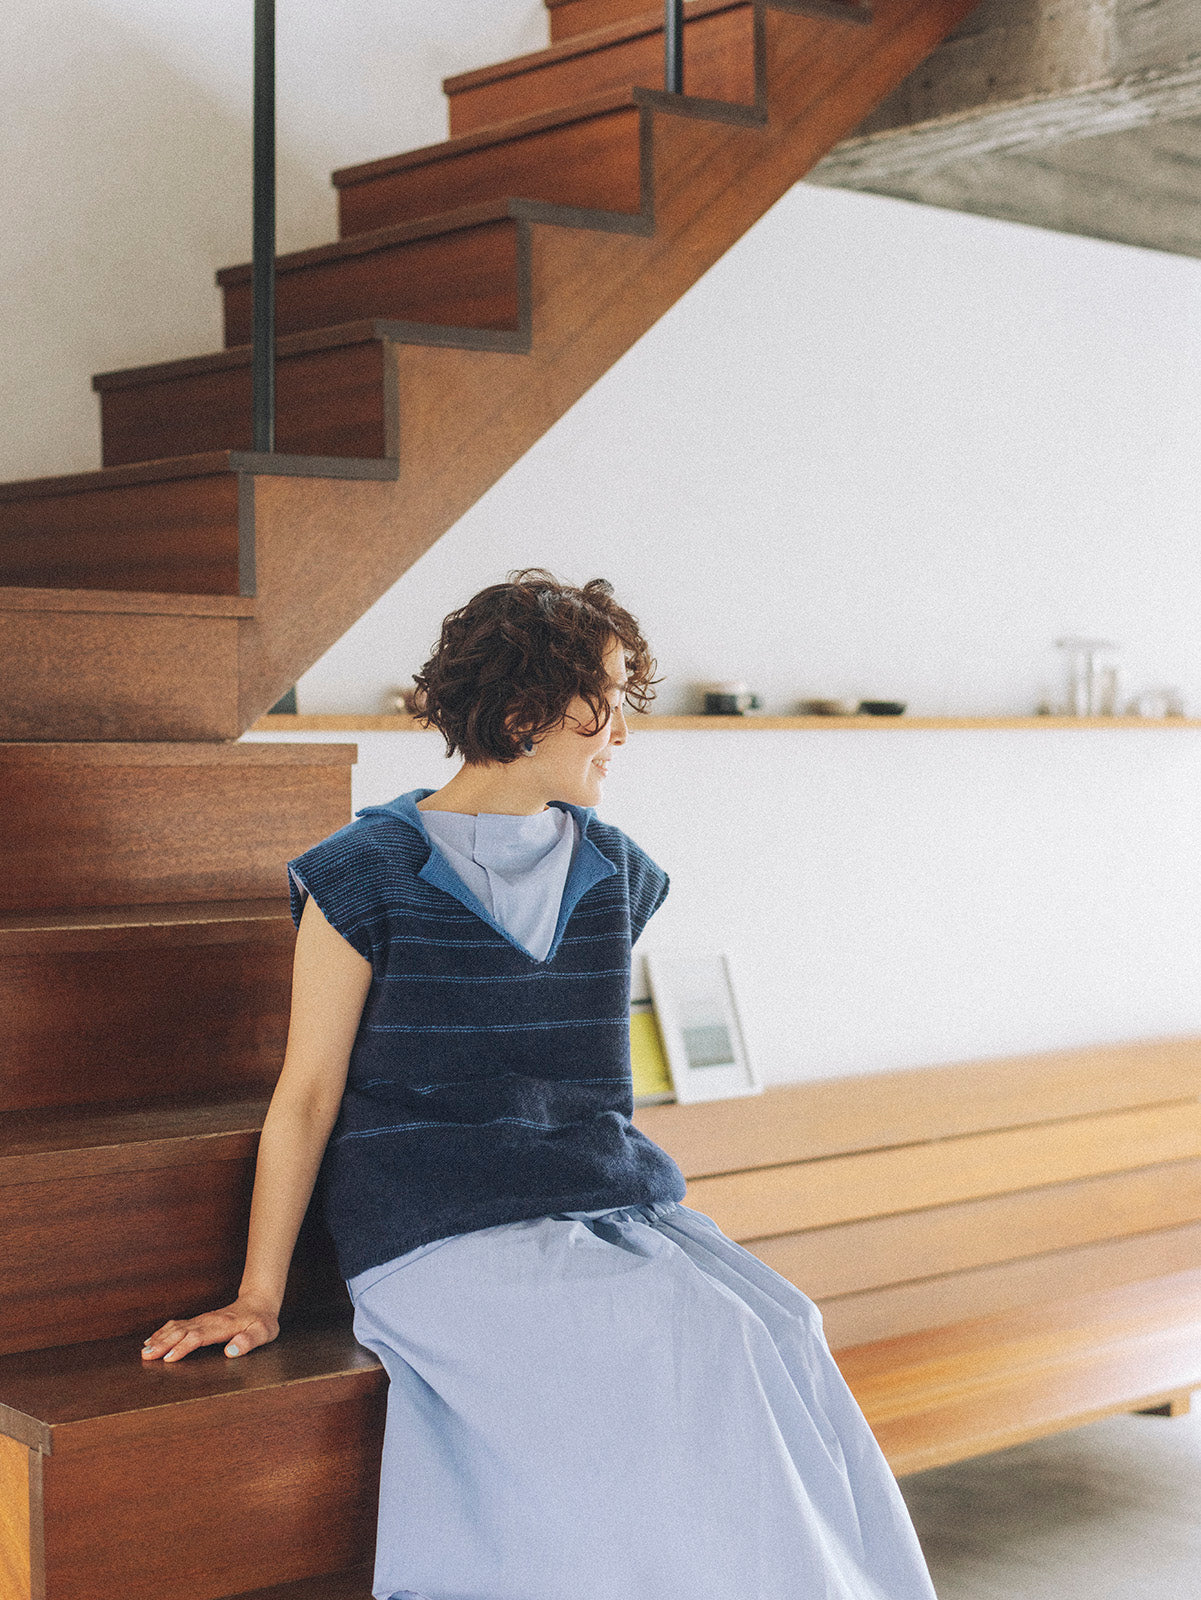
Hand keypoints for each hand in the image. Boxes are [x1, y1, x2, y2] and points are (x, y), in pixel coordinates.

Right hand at [140, 1297, 279, 1362]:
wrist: (259, 1302)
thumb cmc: (262, 1321)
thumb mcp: (263, 1332)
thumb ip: (249, 1341)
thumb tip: (231, 1351)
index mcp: (222, 1325)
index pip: (199, 1336)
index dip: (183, 1347)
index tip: (169, 1358)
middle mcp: (208, 1321)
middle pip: (182, 1331)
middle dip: (163, 1343)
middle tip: (146, 1356)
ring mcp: (202, 1319)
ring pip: (177, 1327)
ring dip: (160, 1338)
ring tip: (144, 1350)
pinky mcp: (199, 1320)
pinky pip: (178, 1324)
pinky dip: (163, 1331)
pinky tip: (152, 1339)